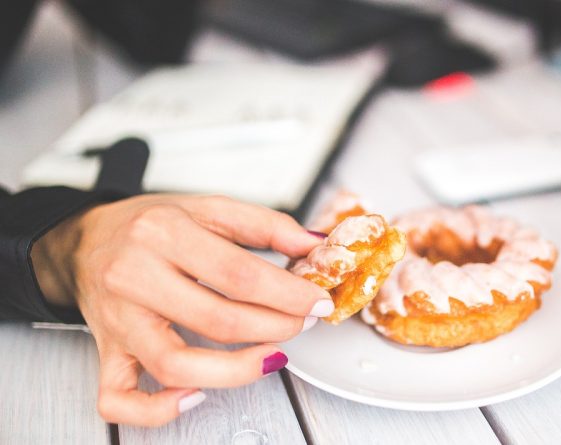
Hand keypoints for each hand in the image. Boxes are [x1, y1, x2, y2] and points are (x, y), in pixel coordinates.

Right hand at [31, 194, 330, 425]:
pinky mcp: (105, 352)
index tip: (317, 302)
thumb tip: (315, 244)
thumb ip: (265, 225)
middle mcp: (135, 277)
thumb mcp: (208, 208)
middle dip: (274, 328)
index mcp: (163, 233)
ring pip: (175, 365)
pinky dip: (157, 410)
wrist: (85, 240)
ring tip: (270, 356)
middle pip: (217, 320)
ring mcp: (118, 321)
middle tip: (301, 324)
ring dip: (236, 370)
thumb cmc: (150, 226)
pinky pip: (119, 398)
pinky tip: (196, 396)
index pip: (238, 274)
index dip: (288, 294)